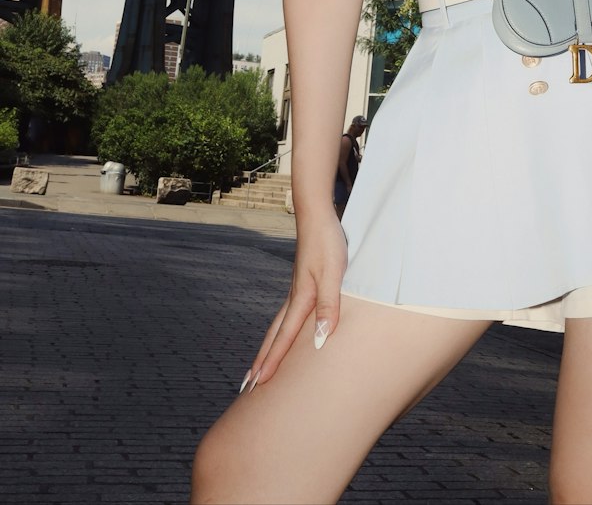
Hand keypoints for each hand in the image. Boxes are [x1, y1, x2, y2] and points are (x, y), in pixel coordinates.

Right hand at [240, 215, 346, 392]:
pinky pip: (288, 316)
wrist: (317, 215)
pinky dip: (281, 332)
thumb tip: (318, 340)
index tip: (257, 385)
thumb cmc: (327, 242)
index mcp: (301, 298)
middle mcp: (295, 297)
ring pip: (278, 326)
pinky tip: (285, 333)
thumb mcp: (333, 273)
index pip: (283, 337)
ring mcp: (297, 290)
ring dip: (268, 348)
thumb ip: (328, 305)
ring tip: (259, 366)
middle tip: (247, 387)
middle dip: (261, 361)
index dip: (272, 361)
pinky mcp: (303, 283)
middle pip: (274, 336)